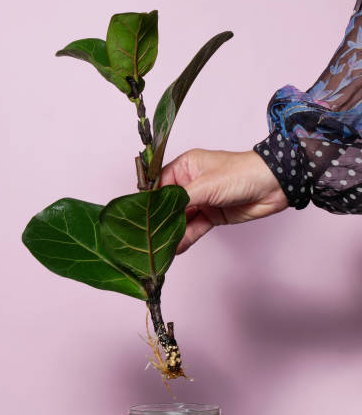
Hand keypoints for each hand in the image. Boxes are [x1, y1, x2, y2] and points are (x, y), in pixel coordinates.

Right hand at [160, 148, 287, 252]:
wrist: (274, 186)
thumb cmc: (242, 173)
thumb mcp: (206, 185)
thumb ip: (180, 200)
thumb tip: (160, 213)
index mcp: (186, 167)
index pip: (159, 185)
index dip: (150, 202)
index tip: (140, 218)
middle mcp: (190, 183)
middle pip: (169, 205)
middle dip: (160, 221)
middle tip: (148, 237)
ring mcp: (201, 200)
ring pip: (181, 219)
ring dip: (172, 232)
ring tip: (160, 247)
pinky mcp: (212, 215)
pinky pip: (194, 228)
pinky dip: (185, 238)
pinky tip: (175, 248)